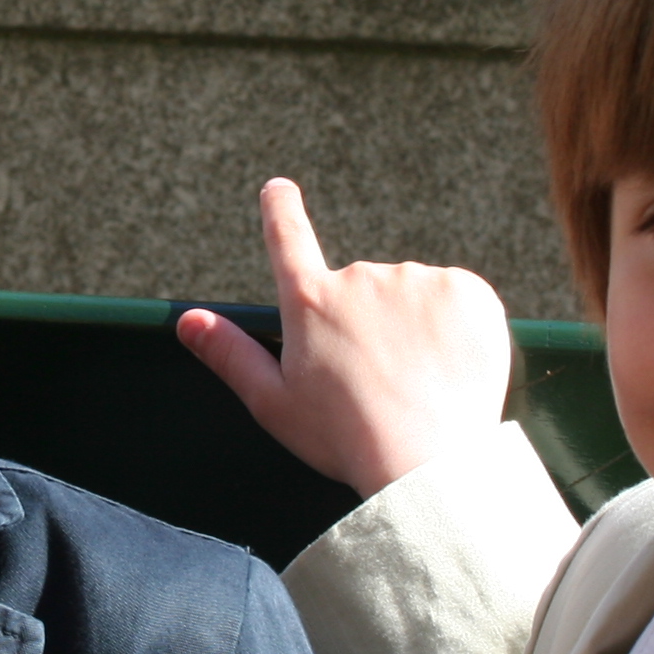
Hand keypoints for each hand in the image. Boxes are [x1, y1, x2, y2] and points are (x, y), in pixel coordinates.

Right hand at [176, 177, 514, 497]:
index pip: (286, 236)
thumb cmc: (346, 439)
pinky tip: (448, 367)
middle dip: (368, 322)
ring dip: (413, 326)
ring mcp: (416, 280)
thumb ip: (230, 355)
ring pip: (411, 295)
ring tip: (416, 381)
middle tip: (377, 380)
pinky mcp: (466, 290)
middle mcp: (360, 277)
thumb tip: (187, 320)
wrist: (429, 463)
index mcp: (310, 302)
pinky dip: (454, 327)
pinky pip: (457, 299)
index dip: (280, 209)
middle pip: (361, 288)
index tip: (279, 190)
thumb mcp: (275, 403)